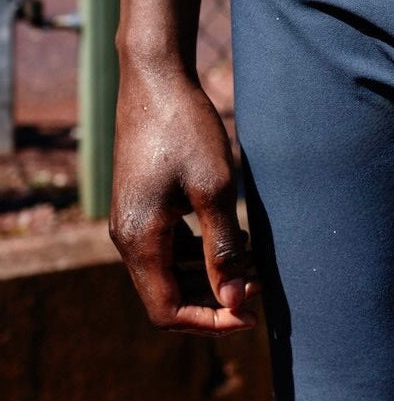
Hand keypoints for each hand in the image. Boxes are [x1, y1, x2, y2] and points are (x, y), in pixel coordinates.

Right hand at [110, 69, 259, 334]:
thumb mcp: (215, 190)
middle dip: (214, 298)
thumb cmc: (187, 130)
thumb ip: (224, 248)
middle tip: (259, 284)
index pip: (168, 311)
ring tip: (252, 260)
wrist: (157, 80)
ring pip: (170, 272)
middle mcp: (127, 237)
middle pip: (167, 296)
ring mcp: (133, 220)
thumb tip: (235, 301)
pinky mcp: (143, 204)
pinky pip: (170, 246)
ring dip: (209, 275)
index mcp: (139, 241)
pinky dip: (201, 251)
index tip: (251, 311)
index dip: (211, 320)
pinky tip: (235, 234)